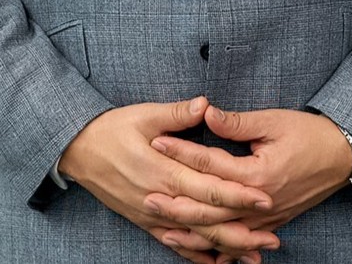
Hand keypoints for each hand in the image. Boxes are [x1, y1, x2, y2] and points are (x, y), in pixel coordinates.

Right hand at [59, 97, 279, 263]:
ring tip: (254, 257)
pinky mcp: (144, 221)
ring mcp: (151, 214)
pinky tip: (216, 263)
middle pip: (207, 220)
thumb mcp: (144, 114)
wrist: (78, 151)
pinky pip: (173, 243)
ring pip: (194, 237)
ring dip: (225, 248)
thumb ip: (177, 113)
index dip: (238, 194)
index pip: (208, 187)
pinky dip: (195, 254)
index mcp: (163, 171)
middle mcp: (160, 199)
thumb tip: (205, 104)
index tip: (264, 198)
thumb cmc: (111, 129)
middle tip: (273, 239)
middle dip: (241, 230)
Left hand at [145, 106, 351, 260]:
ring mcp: (266, 218)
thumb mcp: (273, 121)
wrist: (342, 157)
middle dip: (177, 203)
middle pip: (211, 208)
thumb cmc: (309, 134)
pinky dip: (218, 248)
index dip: (182, 152)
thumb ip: (237, 122)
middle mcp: (260, 202)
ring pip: (223, 231)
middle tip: (147, 196)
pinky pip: (240, 241)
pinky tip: (199, 249)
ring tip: (163, 228)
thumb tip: (205, 112)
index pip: (211, 164)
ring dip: (192, 232)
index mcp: (259, 173)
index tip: (157, 142)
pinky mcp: (271, 223)